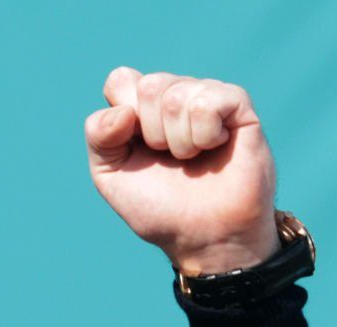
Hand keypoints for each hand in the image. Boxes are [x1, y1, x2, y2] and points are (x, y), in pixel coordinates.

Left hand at [85, 68, 278, 275]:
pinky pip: (207, 102)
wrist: (204, 236)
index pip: (120, 80)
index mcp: (141, 109)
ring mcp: (207, 97)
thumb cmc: (160, 209)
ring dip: (179, 141)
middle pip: (149, 85)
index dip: (123, 114)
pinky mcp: (238, 104)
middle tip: (170, 159)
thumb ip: (98, 137)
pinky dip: (204, 135)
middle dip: (152, 133)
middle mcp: (174, 96)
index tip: (136, 146)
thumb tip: (122, 111)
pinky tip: (216, 147)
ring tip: (193, 159)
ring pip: (176, 94)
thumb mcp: (111, 177)